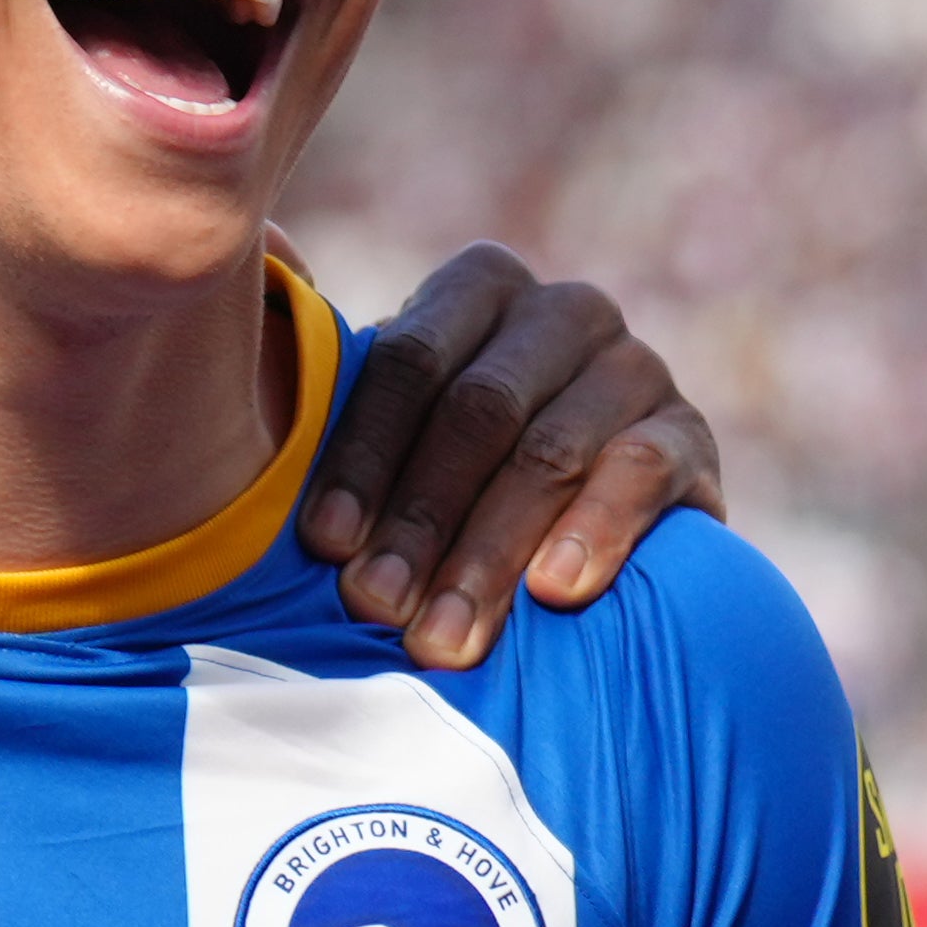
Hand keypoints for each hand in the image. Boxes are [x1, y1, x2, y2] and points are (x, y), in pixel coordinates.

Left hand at [300, 244, 723, 670]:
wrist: (589, 523)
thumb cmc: (452, 476)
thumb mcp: (400, 435)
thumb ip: (335, 404)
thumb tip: (236, 353)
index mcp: (477, 289)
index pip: (409, 361)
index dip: (361, 457)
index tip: (321, 546)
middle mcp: (562, 311)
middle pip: (478, 412)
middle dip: (419, 519)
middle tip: (374, 608)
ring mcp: (634, 367)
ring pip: (550, 454)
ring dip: (488, 552)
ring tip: (442, 637)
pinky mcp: (690, 436)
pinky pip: (641, 474)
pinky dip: (596, 533)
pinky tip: (556, 592)